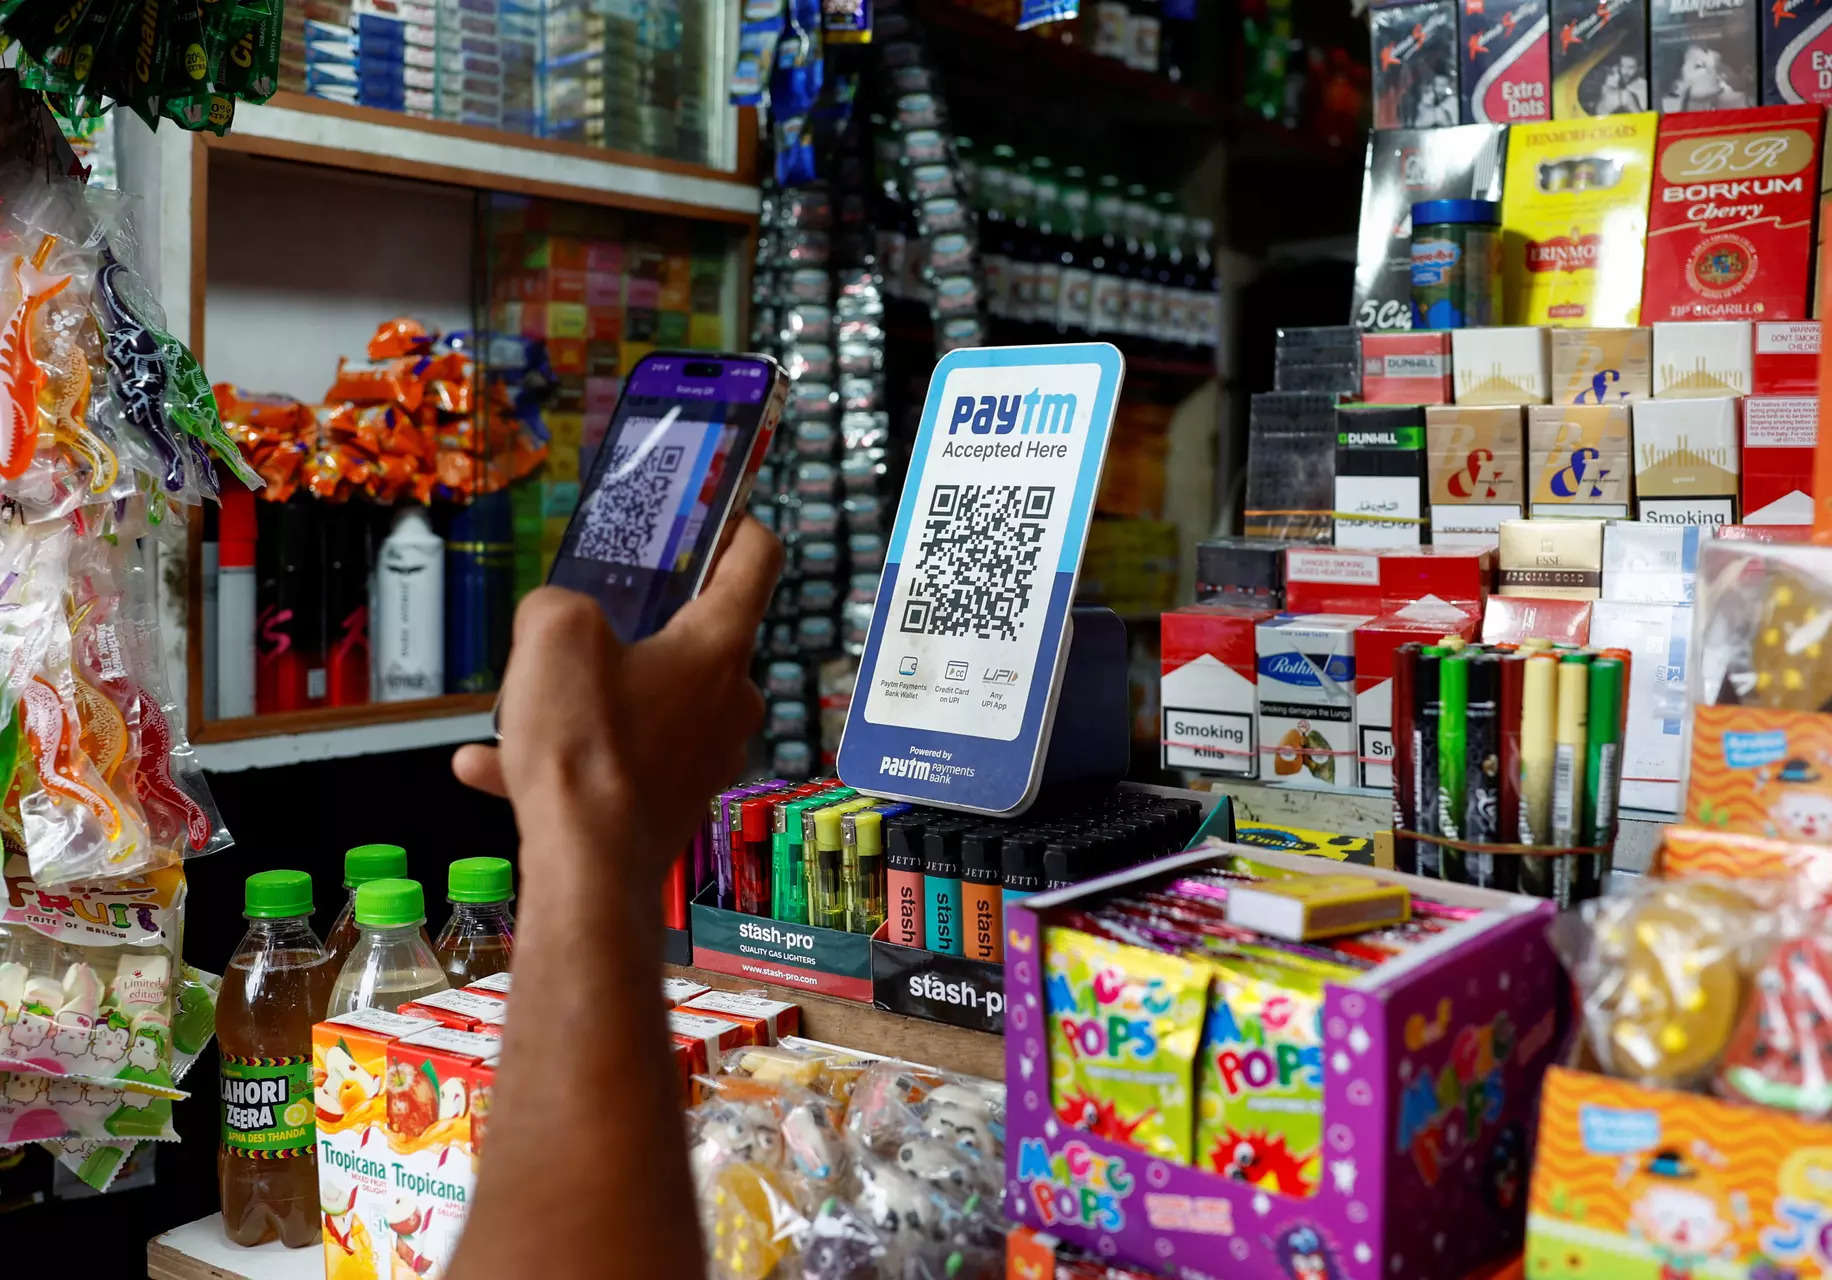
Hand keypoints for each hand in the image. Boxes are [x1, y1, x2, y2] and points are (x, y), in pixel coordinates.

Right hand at [454, 517, 782, 885]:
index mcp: (719, 647)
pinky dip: (562, 760)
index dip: (736, 524)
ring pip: (643, 706)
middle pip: (695, 639)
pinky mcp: (673, 804)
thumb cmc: (585, 743)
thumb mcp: (552, 636)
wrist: (586, 868)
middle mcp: (729, 702)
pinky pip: (615, 763)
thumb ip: (557, 604)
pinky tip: (486, 766)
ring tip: (521, 705)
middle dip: (638, 624)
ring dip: (584, 699)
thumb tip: (556, 617)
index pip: (756, 560)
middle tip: (584, 620)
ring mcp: (705, 758)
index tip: (711, 513)